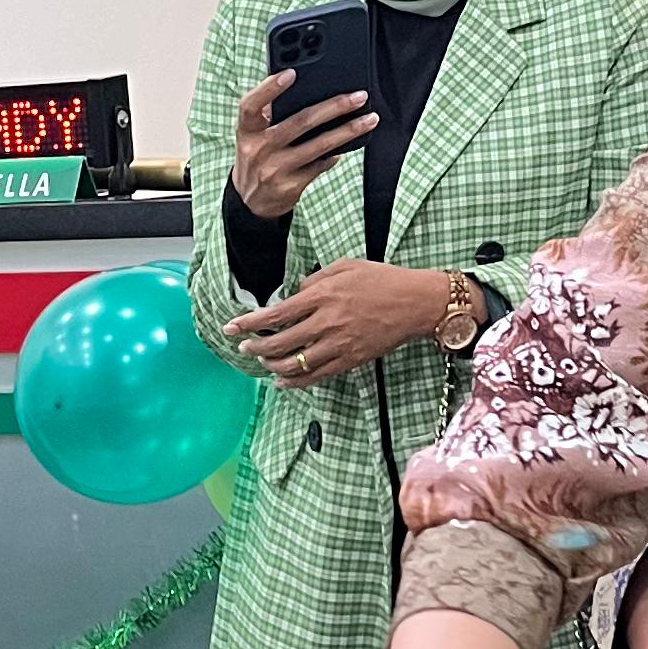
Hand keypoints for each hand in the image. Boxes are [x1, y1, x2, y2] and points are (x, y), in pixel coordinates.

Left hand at [228, 259, 448, 384]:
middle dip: (255, 347)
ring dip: (272, 365)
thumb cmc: (383, 280)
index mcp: (322, 296)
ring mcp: (338, 344)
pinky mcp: (350, 360)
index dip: (249, 323)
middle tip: (244, 347)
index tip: (232, 327)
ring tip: (262, 362)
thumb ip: (315, 280)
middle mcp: (326, 322)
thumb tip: (296, 293)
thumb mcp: (346, 266)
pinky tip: (283, 382)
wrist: (415, 303)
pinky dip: (295, 382)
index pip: (276, 314)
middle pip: (280, 342)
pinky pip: (316, 376)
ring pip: (295, 363)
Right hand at [231, 69, 375, 223]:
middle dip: (334, 107)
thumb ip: (269, 113)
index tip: (291, 73)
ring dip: (348, 131)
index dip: (269, 88)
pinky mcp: (291, 185)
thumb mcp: (252, 135)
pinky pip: (321, 164)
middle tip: (358, 97)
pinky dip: (337, 152)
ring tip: (368, 119)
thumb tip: (304, 87)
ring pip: (319, 145)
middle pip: (300, 122)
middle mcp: (258, 149)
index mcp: (246, 130)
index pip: (251, 105)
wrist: (252, 201)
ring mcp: (275, 169)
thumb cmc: (256, 157)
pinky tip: (351, 143)